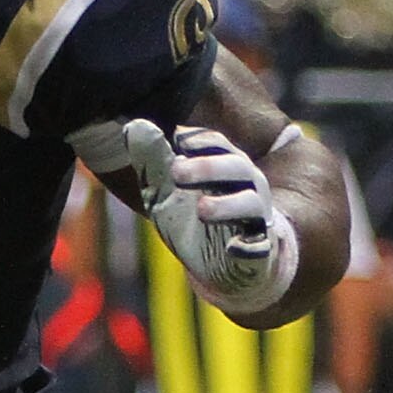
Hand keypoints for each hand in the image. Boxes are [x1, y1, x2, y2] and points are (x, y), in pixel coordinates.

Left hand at [73, 118, 297, 311]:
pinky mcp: (258, 255)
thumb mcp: (167, 192)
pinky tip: (235, 248)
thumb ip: (153, 161)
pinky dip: (249, 249)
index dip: (199, 141)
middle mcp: (247, 188)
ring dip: (227, 205)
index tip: (177, 139)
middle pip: (237, 168)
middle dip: (208, 167)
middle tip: (177, 171)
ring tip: (202, 209)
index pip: (218, 145)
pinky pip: (259, 250)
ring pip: (251, 205)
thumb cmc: (196, 219)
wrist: (227, 266)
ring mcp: (255, 221)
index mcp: (225, 167)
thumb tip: (133, 126)